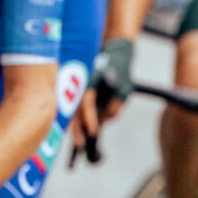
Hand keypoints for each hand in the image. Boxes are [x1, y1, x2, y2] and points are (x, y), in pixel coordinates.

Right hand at [72, 37, 134, 151]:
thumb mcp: (124, 88)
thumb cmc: (120, 69)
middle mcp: (81, 84)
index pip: (87, 102)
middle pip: (74, 109)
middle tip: (81, 144)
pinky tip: (80, 130)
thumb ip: (117, 105)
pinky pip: (76, 108)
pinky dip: (78, 119)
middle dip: (77, 129)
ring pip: (73, 110)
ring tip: (80, 141)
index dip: (89, 118)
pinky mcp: (79, 90)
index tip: (93, 132)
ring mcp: (78, 87)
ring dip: (76, 126)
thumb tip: (106, 119)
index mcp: (91, 80)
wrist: (114, 52)